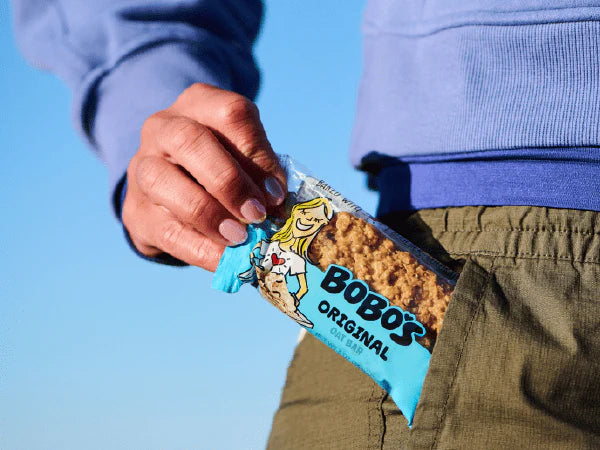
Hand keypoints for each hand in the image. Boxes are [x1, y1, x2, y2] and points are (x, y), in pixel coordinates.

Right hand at [122, 83, 285, 270]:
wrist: (170, 188)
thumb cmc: (218, 165)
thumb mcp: (241, 154)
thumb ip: (258, 170)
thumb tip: (277, 204)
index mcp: (198, 104)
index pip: (231, 114)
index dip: (258, 155)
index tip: (277, 192)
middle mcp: (163, 128)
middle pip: (191, 142)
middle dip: (229, 182)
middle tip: (257, 214)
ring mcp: (142, 167)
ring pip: (165, 182)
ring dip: (210, 214)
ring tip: (240, 237)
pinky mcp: (136, 211)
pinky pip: (166, 230)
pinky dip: (201, 248)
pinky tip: (225, 258)